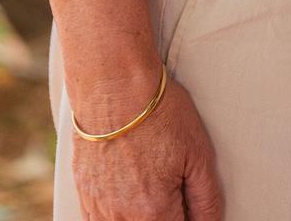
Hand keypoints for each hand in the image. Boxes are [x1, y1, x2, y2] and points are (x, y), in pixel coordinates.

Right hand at [72, 75, 223, 219]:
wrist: (113, 83)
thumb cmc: (158, 112)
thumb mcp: (198, 153)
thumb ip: (206, 199)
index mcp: (155, 212)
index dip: (188, 217)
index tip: (188, 201)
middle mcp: (122, 218)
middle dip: (166, 215)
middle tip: (170, 185)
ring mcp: (99, 208)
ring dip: (141, 216)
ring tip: (149, 185)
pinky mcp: (84, 193)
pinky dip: (115, 216)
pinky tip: (126, 195)